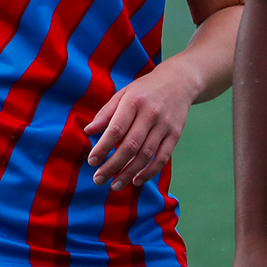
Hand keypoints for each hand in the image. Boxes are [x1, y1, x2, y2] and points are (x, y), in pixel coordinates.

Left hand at [84, 61, 198, 189]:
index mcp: (134, 101)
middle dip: (112, 165)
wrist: (178, 82)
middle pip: (130, 146)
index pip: (116, 129)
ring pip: (146, 155)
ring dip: (129, 173)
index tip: (91, 161)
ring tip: (114, 185)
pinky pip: (162, 158)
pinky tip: (136, 181)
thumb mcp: (122, 94)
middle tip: (98, 179)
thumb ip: (105, 113)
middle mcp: (150, 114)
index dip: (103, 147)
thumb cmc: (144, 90)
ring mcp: (164, 125)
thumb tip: (88, 131)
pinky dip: (149, 172)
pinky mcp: (175, 135)